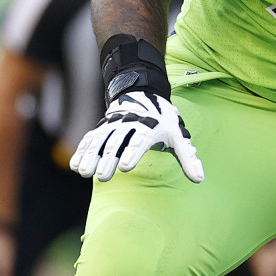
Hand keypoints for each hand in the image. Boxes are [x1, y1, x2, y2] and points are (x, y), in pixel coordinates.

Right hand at [70, 91, 203, 182]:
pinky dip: (82, 151)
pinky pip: (90, 139)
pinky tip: (75, 166)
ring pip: (100, 140)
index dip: (133, 153)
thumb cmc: (164, 123)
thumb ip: (188, 158)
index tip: (126, 167)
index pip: (140, 140)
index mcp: (150, 126)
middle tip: (104, 177)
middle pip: (117, 142)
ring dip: (92, 156)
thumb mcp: (179, 137)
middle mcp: (129, 124)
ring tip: (85, 173)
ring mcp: (113, 124)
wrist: (145, 96)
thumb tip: (199, 179)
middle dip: (110, 158)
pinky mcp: (102, 127)